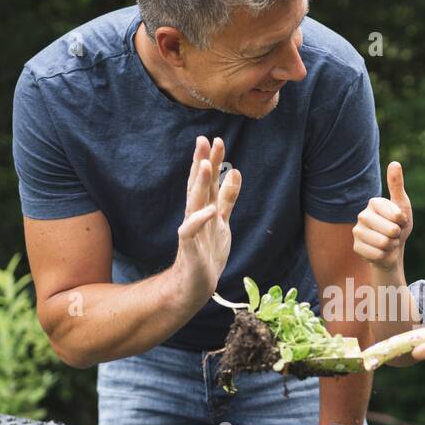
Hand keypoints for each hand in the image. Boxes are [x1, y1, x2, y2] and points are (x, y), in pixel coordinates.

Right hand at [174, 136, 241, 298]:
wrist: (195, 284)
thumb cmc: (207, 252)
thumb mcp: (223, 221)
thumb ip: (228, 198)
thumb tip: (235, 171)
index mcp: (204, 208)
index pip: (207, 180)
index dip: (211, 160)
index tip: (215, 139)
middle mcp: (196, 215)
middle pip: (198, 185)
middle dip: (202, 162)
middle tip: (204, 139)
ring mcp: (192, 230)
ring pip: (194, 203)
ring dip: (200, 184)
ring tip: (206, 165)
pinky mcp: (190, 247)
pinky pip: (192, 231)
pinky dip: (200, 220)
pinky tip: (211, 210)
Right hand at [352, 161, 412, 271]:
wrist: (391, 248)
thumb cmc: (398, 225)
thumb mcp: (402, 205)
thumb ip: (397, 185)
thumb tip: (394, 163)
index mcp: (373, 202)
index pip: (396, 215)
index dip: (403, 222)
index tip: (399, 221)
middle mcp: (362, 215)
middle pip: (390, 230)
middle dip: (397, 235)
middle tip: (393, 233)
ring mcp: (357, 232)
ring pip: (384, 243)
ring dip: (391, 246)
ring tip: (388, 242)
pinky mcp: (356, 247)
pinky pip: (377, 254)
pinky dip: (384, 255)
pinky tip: (380, 251)